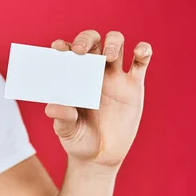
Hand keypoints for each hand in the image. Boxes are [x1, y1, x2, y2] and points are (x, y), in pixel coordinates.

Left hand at [45, 30, 152, 169]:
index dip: (64, 45)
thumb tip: (53, 107)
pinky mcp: (134, 86)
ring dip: (113, 42)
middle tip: (82, 51)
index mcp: (73, 77)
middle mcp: (93, 72)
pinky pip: (141, 61)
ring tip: (109, 57)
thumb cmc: (78, 141)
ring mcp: (115, 77)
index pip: (68, 53)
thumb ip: (61, 118)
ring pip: (117, 44)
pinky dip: (143, 50)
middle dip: (87, 38)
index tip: (58, 48)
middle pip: (93, 41)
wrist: (100, 157)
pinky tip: (140, 51)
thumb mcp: (66, 131)